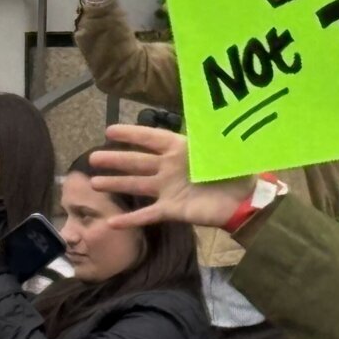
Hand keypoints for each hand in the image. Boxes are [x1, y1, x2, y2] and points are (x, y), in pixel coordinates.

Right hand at [88, 124, 254, 230]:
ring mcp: (169, 189)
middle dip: (116, 160)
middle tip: (93, 158)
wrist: (245, 202)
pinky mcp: (172, 209)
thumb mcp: (220, 151)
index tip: (109, 130)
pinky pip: (147, 214)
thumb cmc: (234, 173)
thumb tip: (200, 115)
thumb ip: (204, 138)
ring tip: (94, 183)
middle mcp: (170, 168)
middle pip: (138, 162)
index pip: (153, 139)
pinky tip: (111, 222)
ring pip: (137, 185)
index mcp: (182, 150)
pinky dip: (130, 219)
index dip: (132, 134)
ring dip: (116, 184)